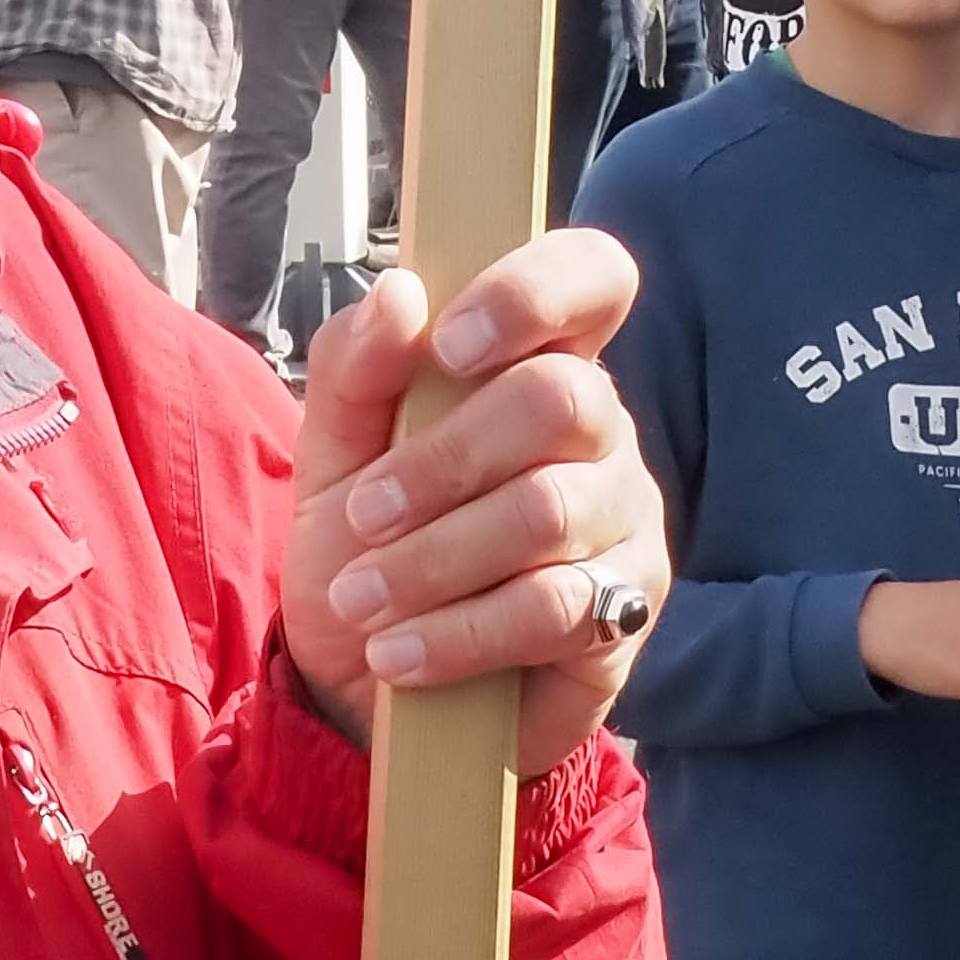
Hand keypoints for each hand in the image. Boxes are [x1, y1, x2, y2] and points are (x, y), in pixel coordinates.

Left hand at [284, 235, 666, 775]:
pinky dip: (460, 632)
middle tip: (366, 514)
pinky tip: (401, 652)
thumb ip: (355, 365)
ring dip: (435, 560)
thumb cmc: (365, 541)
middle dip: (445, 460)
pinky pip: (555, 610)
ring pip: (549, 512)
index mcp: (539, 355)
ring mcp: (625, 518)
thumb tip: (402, 295)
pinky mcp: (628, 612)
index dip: (532, 292)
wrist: (368, 684)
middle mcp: (600, 426)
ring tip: (362, 599)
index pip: (593, 275)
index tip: (450, 341)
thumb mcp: (332, 450)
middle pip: (560, 400)